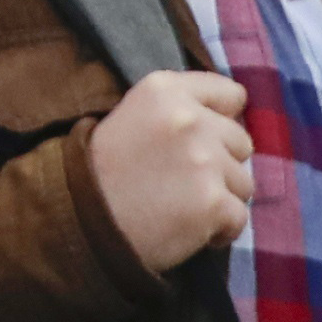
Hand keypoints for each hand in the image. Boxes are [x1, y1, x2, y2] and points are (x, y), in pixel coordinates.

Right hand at [86, 69, 254, 274]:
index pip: (230, 94)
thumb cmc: (102, 172)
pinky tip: (188, 229)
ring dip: (221, 198)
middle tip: (180, 182)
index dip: (221, 120)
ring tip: (180, 207)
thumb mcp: (132, 117)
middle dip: (221, 165)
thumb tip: (233, 114)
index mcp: (165, 91)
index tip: (202, 140)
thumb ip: (179, 109)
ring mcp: (204, 161)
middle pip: (241, 143)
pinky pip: (239, 218)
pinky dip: (221, 230)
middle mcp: (189, 119)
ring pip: (244, 183)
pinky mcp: (213, 203)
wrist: (77, 222)